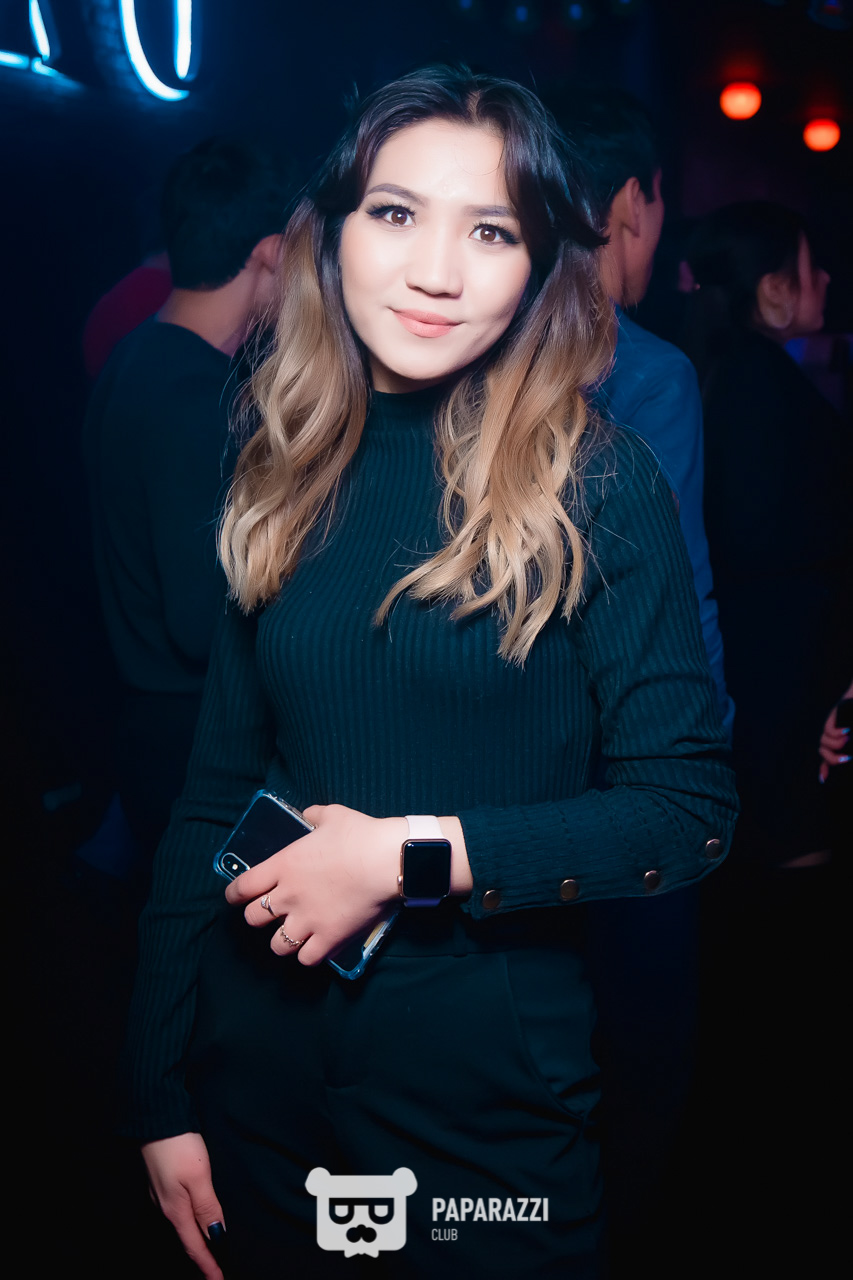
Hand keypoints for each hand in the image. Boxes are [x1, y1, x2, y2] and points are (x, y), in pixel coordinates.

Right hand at [142, 1133, 224, 1279]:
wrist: (154, 1117)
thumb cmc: (178, 1145)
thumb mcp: (198, 1176)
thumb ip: (207, 1207)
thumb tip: (216, 1238)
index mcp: (175, 1210)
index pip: (195, 1246)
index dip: (209, 1266)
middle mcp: (165, 1207)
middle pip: (187, 1240)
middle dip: (203, 1257)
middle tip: (216, 1271)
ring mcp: (161, 1194)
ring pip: (182, 1225)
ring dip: (196, 1241)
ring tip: (210, 1251)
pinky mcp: (162, 1181)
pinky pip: (178, 1210)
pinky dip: (190, 1222)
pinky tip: (196, 1218)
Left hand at [225, 804, 406, 965]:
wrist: (386, 860)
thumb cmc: (360, 835)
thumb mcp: (332, 815)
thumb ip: (314, 815)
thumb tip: (309, 814)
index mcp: (283, 866)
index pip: (242, 887)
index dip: (234, 895)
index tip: (235, 897)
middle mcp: (288, 896)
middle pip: (253, 919)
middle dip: (258, 917)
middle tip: (270, 914)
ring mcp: (307, 920)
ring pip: (277, 945)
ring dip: (282, 941)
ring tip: (293, 936)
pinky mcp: (329, 938)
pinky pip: (307, 959)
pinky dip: (309, 955)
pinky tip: (316, 947)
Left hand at [818, 681, 852, 782]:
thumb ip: (851, 750)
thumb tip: (850, 757)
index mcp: (840, 744)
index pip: (828, 759)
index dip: (824, 770)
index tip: (822, 780)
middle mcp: (834, 738)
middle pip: (823, 753)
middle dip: (833, 759)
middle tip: (848, 759)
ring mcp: (832, 728)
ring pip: (824, 742)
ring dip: (836, 744)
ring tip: (848, 739)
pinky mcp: (833, 717)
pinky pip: (828, 730)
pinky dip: (836, 733)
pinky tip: (847, 731)